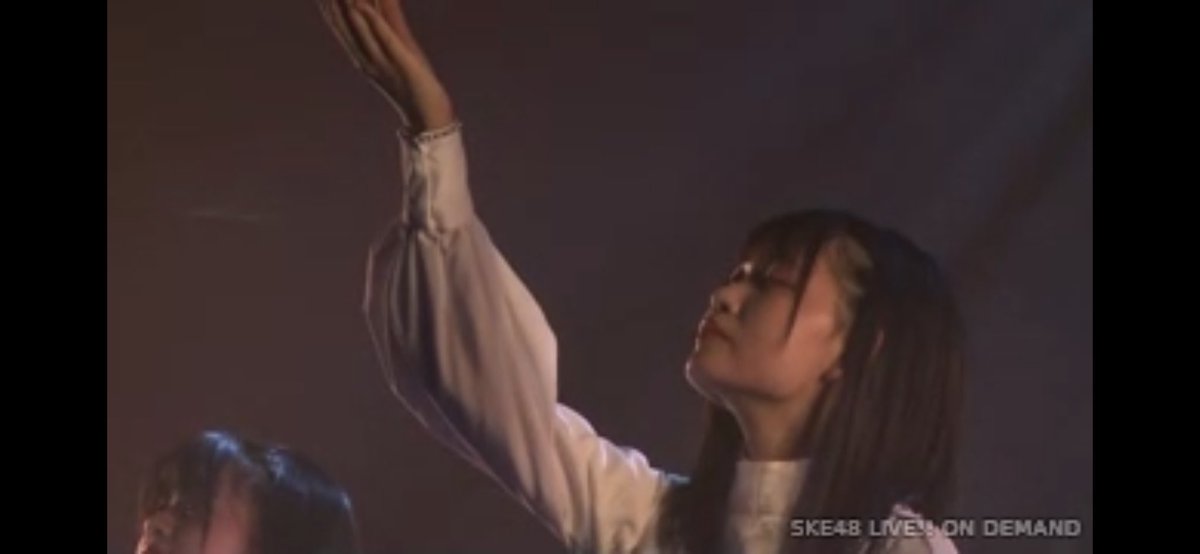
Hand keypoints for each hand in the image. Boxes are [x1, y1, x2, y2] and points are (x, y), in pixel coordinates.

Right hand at [319, 0, 455, 131]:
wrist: (430, 119)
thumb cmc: (416, 84)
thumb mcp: (400, 51)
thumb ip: (390, 28)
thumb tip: (375, 9)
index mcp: (364, 59)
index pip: (340, 28)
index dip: (327, 8)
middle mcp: (367, 61)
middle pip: (345, 26)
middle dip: (332, 5)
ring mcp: (382, 64)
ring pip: (360, 31)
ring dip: (347, 7)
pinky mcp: (401, 64)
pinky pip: (385, 41)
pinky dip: (373, 24)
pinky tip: (363, 8)